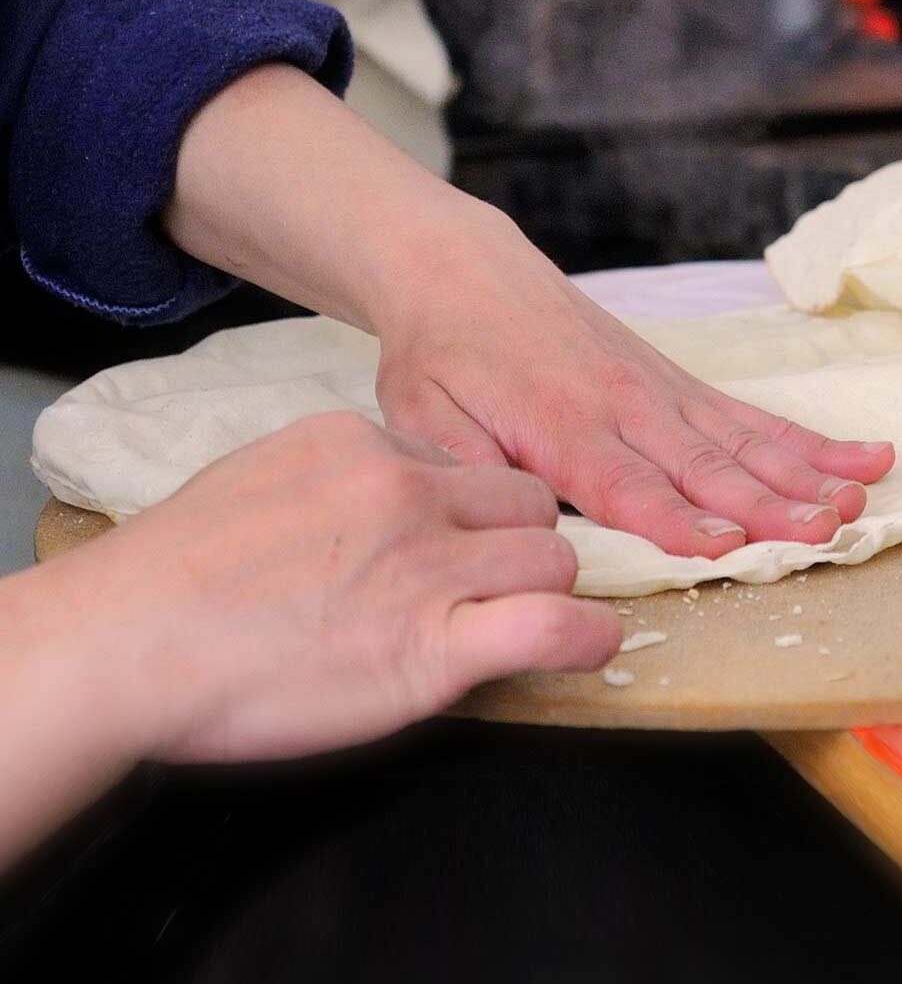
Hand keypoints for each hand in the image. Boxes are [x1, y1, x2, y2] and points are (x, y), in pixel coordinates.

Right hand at [35, 412, 620, 765]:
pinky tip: (585, 645)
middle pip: (526, 503)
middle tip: (492, 584)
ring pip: (552, 558)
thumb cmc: (170, 579)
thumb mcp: (261, 478)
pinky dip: (584, 637)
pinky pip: (554, 626)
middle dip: (520, 541)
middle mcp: (409, 495)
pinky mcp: (435, 648)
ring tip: (523, 620)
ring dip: (547, 590)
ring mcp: (428, 569)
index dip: (470, 511)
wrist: (122, 644)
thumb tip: (376, 500)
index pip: (462, 465)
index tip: (455, 544)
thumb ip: (337, 480)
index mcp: (364, 445)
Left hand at [163, 63, 894, 558]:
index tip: (727, 543)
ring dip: (806, 473)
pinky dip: (810, 440)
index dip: (677, 517)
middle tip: (824, 529)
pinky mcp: (680, 384)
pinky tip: (863, 457)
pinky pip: (752, 416)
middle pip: (707, 463)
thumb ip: (465, 470)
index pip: (626, 484)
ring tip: (858, 498)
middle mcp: (625, 407)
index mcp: (559, 426)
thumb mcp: (422, 417)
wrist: (466, 272)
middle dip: (769, 501)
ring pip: (745, 440)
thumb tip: (510, 525)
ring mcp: (662, 392)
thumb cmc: (443, 355)